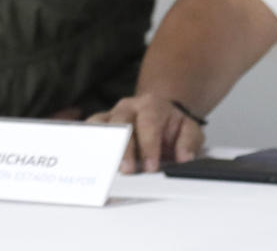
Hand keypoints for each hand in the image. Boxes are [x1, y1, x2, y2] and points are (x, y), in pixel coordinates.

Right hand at [90, 92, 204, 173]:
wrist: (158, 114)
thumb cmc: (170, 125)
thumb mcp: (189, 129)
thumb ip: (189, 142)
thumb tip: (184, 157)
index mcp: (152, 105)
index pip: (149, 123)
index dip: (149, 146)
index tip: (151, 166)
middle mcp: (128, 107)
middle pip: (122, 123)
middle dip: (124, 148)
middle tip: (128, 170)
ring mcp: (111, 115)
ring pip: (101, 125)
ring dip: (103, 146)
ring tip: (105, 167)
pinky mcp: (99, 124)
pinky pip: (89, 130)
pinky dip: (87, 143)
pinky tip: (88, 159)